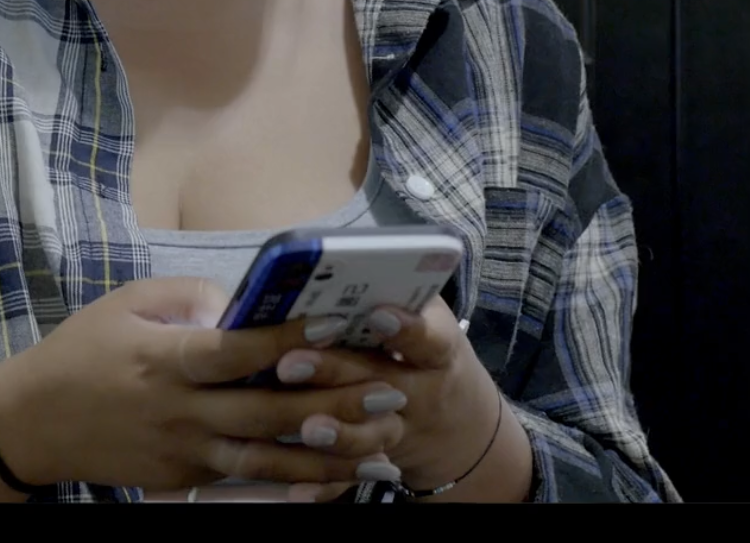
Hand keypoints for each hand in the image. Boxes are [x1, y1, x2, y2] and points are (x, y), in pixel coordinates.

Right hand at [0, 277, 415, 492]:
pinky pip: (244, 481)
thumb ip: (190, 296)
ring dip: (326, 452)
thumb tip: (244, 303)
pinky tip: (332, 475)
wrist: (33, 423)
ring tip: (378, 444)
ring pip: (267, 457)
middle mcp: (181, 410)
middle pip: (267, 409)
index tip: (337, 326)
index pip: (238, 350)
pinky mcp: (183, 478)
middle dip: (332, 400)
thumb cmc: (82, 351)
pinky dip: (290, 481)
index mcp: (167, 359)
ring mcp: (184, 451)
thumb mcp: (129, 303)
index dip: (289, 340)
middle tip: (387, 390)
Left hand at [269, 296, 506, 500]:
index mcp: (436, 350)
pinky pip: (350, 478)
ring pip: (370, 437)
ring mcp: (400, 431)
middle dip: (336, 373)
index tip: (374, 314)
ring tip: (304, 427)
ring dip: (336, 434)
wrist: (458, 422)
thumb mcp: (427, 318)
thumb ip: (390, 293)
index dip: (405, 328)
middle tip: (290, 362)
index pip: (427, 337)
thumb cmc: (424, 350)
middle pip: (381, 383)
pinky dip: (325, 486)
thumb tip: (320, 259)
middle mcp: (422, 393)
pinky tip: (298, 490)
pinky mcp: (376, 461)